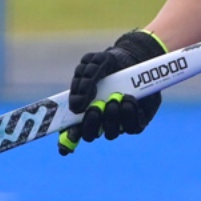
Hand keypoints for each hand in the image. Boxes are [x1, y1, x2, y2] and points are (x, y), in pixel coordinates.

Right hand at [58, 29, 165, 154]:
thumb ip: (84, 82)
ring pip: (110, 133)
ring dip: (111, 117)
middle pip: (89, 135)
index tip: (65, 142)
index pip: (70, 131)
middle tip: (95, 108)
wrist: (135, 58)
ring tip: (115, 98)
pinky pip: (131, 127)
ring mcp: (116, 122)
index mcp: (82, 108)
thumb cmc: (109, 64)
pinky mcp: (135, 122)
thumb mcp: (94, 63)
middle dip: (90, 124)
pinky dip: (129, 114)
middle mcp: (98, 120)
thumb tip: (77, 106)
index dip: (66, 140)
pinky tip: (128, 98)